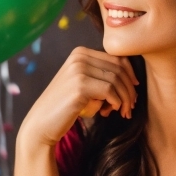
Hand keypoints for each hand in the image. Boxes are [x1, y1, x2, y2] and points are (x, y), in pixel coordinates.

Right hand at [18, 47, 138, 146]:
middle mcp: (79, 57)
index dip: (130, 75)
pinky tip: (111, 111)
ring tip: (123, 112)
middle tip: (131, 106)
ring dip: (125, 98)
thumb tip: (132, 79)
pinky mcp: (80, 86)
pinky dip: (116, 102)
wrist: (42, 123)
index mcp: (80, 53)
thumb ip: (101, 76)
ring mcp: (78, 70)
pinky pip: (110, 91)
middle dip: (129, 89)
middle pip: (119, 68)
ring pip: (116, 80)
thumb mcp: (84, 85)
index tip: (133, 92)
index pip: (117, 58)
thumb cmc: (66, 106)